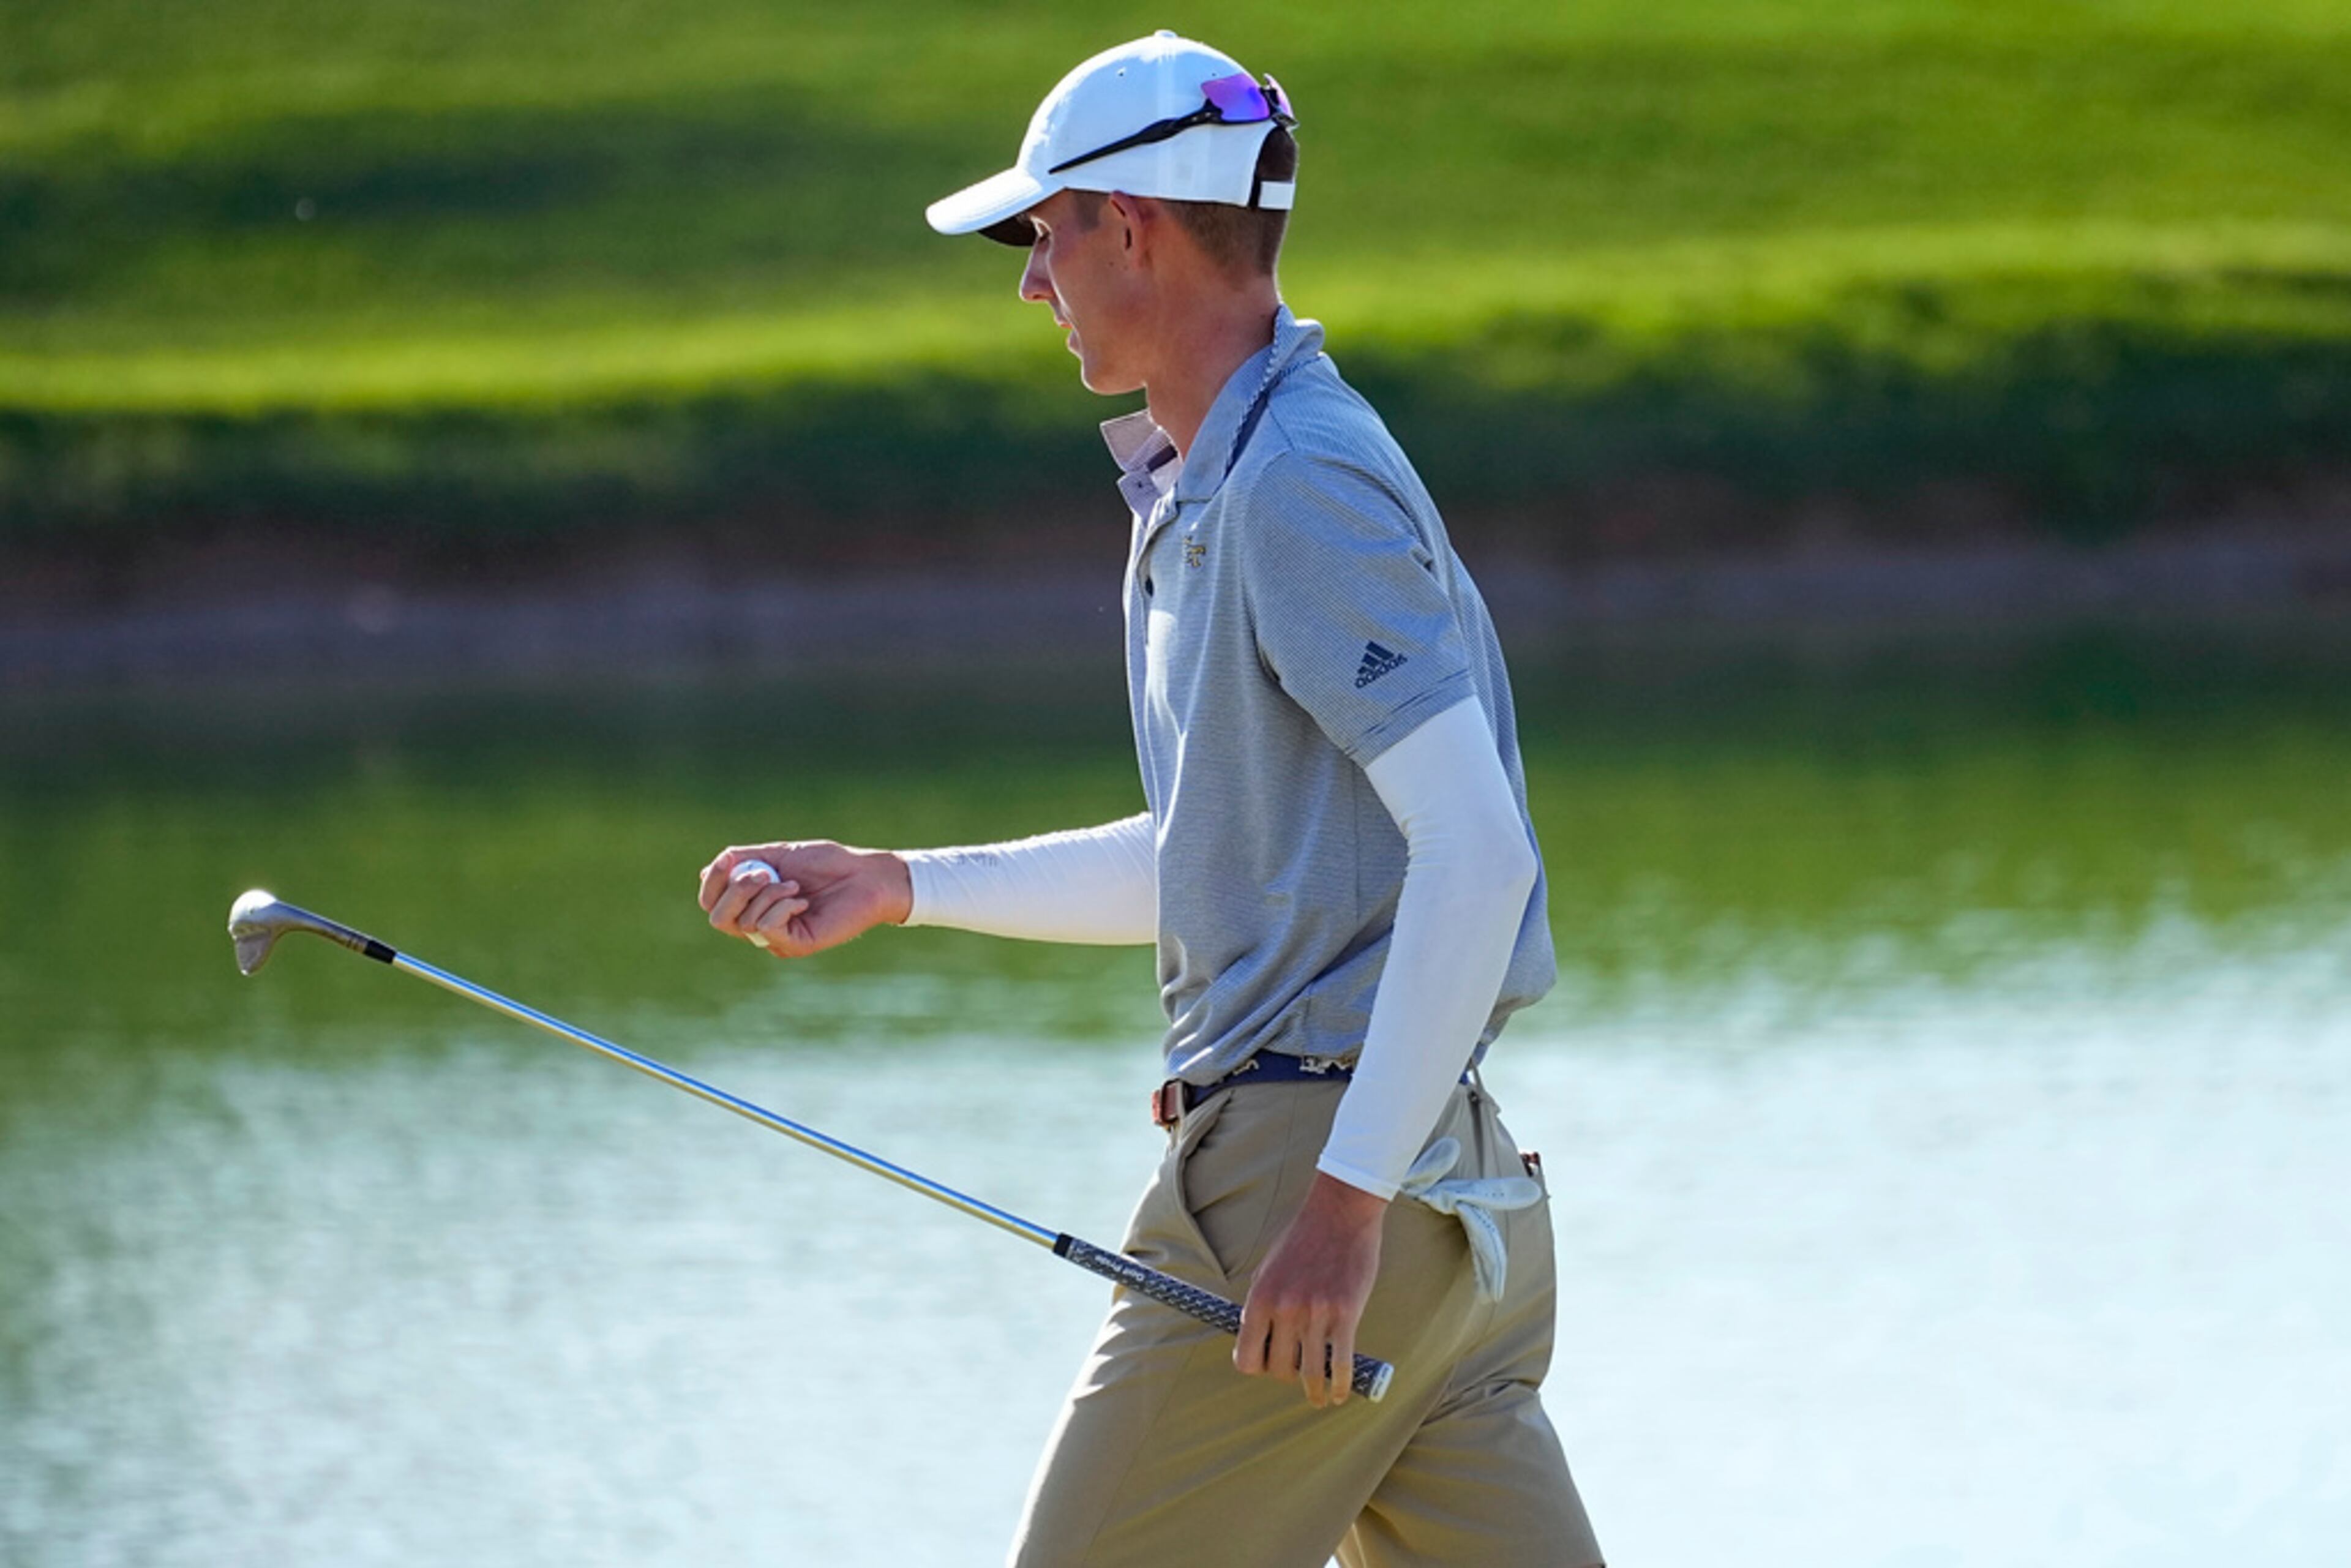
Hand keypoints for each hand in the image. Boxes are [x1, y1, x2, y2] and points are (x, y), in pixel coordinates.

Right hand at [697, 840, 912, 957]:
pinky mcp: (796, 946)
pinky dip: (780, 907)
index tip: (728, 859)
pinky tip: (803, 900)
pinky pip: (767, 929)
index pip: (710, 904)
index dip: (712, 883)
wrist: (866, 876)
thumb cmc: (827, 864)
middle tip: (768, 873)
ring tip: (796, 885)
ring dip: (768, 893)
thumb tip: (707, 871)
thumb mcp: (779, 855)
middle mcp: (759, 925)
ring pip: (744, 922)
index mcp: (752, 904)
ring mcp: (777, 939)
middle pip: (718, 918)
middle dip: (736, 889)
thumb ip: (744, 861)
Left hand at [1234, 1172, 1388, 1406]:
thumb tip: (1258, 1336)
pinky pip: (1340, 1363)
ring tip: (1320, 1397)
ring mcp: (1315, 1313)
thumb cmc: (1303, 1239)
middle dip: (1287, 1376)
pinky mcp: (1345, 1313)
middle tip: (1298, 1372)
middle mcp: (1283, 1310)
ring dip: (1315, 1391)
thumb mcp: (1268, 1268)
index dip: (1257, 1366)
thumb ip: (1262, 1304)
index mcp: (1259, 1299)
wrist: (1339, 1213)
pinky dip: (1340, 1384)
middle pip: (1278, 1369)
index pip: (1246, 1358)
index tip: (1269, 1365)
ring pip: (1309, 1372)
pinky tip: (1340, 1392)